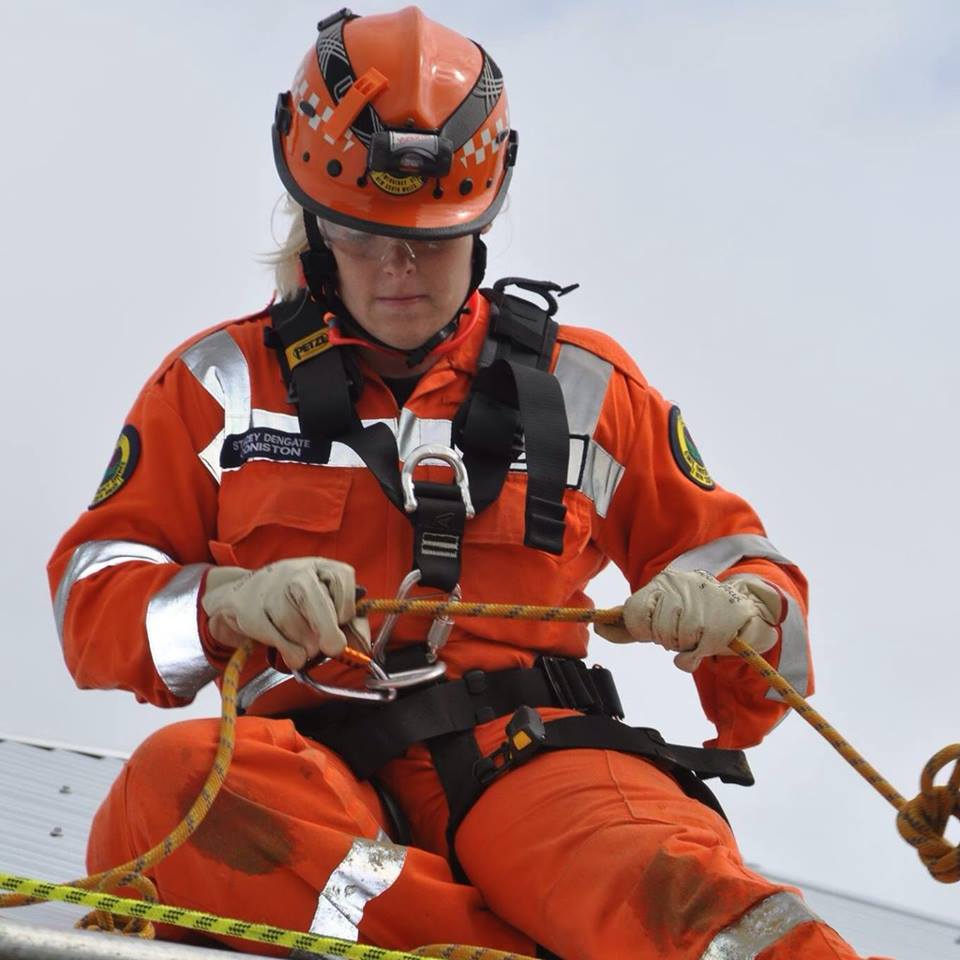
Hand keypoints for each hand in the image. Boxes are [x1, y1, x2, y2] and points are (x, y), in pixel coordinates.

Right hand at [201, 558, 370, 670]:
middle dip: (328, 632)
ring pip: (299, 629)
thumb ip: (349, 621)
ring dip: (308, 645)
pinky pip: (280, 642)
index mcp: (319, 565)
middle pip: (318, 606)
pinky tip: (294, 652)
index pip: (343, 579)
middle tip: (334, 647)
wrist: (244, 593)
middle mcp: (295, 572)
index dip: (346, 606)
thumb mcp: (325, 599)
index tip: (342, 619)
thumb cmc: (295, 599)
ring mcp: (271, 592)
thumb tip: (362, 646)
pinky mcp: (252, 613)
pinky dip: (292, 653)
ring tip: (305, 641)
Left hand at [595, 569, 781, 671]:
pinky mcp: (719, 628)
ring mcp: (702, 606)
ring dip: (680, 646)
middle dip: (662, 637)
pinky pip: (689, 656)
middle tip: (679, 630)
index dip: (640, 627)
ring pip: (671, 641)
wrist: (745, 609)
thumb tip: (598, 629)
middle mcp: (683, 588)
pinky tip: (701, 647)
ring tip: (696, 633)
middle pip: (652, 630)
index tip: (653, 626)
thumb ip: (630, 622)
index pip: (633, 611)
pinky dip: (690, 659)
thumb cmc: (695, 612)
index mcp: (666, 582)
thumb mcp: (662, 609)